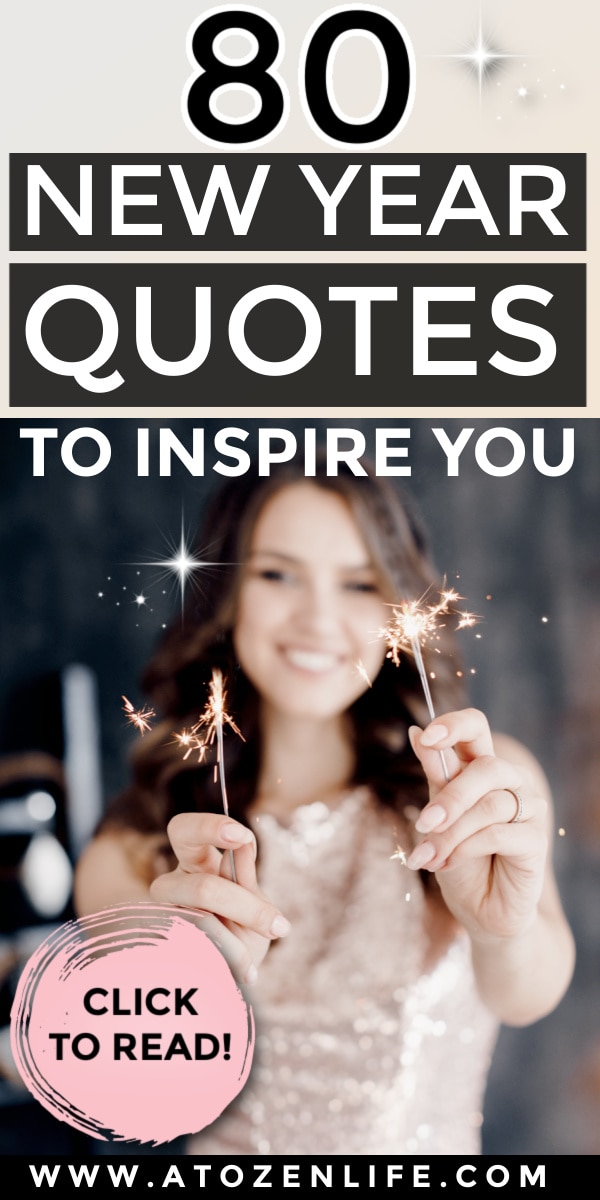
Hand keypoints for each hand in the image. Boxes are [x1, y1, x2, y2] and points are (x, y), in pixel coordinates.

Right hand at [149, 813, 289, 983]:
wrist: (234, 974)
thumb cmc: (245, 930)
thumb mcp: (254, 902)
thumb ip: (245, 876)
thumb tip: (243, 843)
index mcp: (193, 862)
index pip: (183, 830)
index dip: (208, 827)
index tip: (242, 836)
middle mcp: (173, 887)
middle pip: (201, 889)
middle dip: (246, 908)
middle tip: (280, 926)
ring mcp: (166, 921)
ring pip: (205, 929)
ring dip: (242, 948)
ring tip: (260, 961)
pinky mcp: (166, 952)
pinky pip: (205, 957)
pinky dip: (234, 964)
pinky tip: (246, 972)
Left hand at [406, 709, 548, 944]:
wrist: (478, 910)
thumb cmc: (457, 860)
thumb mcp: (437, 817)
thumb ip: (435, 777)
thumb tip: (416, 732)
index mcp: (480, 768)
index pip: (476, 727)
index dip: (454, 725)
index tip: (427, 737)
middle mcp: (508, 782)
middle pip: (487, 766)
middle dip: (450, 797)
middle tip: (422, 824)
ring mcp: (527, 808)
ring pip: (489, 805)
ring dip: (450, 833)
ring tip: (427, 857)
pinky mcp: (535, 839)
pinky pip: (497, 833)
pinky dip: (464, 848)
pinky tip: (446, 864)